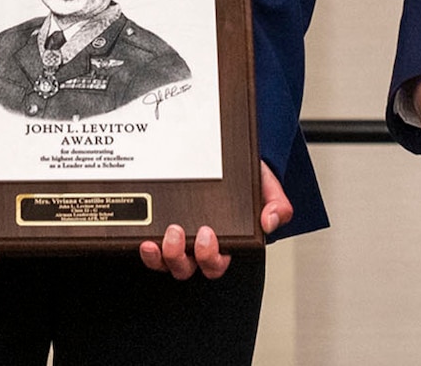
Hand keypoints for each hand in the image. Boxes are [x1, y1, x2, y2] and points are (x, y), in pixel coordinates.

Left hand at [138, 161, 290, 279]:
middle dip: (181, 257)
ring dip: (162, 257)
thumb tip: (269, 221)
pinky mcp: (159, 227)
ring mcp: (177, 238)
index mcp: (225, 241)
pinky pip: (152, 250)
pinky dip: (147, 251)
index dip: (210, 258)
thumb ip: (276, 203)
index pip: (216, 263)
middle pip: (187, 268)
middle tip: (179, 232)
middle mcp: (198, 244)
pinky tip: (145, 239)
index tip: (208, 234)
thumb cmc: (245, 175)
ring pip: (167, 262)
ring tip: (160, 238)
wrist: (227, 153)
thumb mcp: (265, 184)